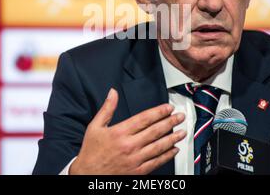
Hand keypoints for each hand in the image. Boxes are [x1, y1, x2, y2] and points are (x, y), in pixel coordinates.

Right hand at [70, 88, 185, 174]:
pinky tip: (174, 150)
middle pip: (155, 131)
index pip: (144, 119)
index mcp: (120, 132)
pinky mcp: (138, 171)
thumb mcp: (95, 127)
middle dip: (170, 122)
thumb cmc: (91, 152)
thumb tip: (112, 93)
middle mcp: (129, 145)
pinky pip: (156, 162)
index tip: (168, 108)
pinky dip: (167, 156)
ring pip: (159, 146)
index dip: (159, 112)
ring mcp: (135, 159)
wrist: (87, 175)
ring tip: (182, 131)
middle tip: (180, 117)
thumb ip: (107, 109)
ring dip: (172, 138)